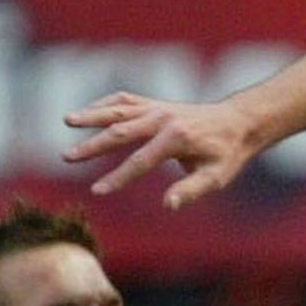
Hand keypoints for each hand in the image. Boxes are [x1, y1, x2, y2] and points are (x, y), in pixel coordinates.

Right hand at [62, 93, 256, 207]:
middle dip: (93, 145)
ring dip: (91, 115)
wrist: (238, 121)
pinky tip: (86, 113)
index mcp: (176, 137)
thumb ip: (192, 190)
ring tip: (67, 121)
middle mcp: (163, 118)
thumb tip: (168, 205)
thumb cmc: (227, 153)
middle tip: (67, 156)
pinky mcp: (154, 104)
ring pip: (118, 110)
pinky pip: (124, 100)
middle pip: (121, 131)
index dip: (118, 178)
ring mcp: (157, 107)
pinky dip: (104, 104)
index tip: (97, 191)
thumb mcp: (216, 176)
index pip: (140, 161)